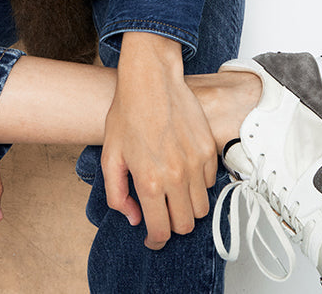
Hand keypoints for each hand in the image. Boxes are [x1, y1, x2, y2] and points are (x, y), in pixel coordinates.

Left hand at [101, 32, 217, 250]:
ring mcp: (196, 163)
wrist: (151, 80)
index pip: (161, 231)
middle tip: (162, 213)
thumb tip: (133, 217)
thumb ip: (117, 194)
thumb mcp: (110, 155)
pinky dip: (199, 185)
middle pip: (186, 225)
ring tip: (173, 193)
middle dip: (172, 225)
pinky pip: (210, 183)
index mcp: (150, 181)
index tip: (152, 238)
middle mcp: (177, 176)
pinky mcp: (208, 150)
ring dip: (188, 207)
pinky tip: (183, 171)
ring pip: (202, 208)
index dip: (155, 241)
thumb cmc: (128, 112)